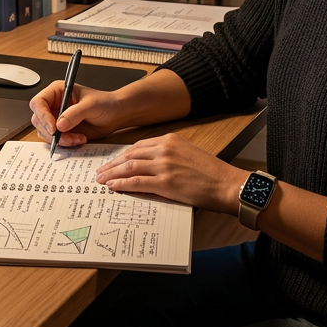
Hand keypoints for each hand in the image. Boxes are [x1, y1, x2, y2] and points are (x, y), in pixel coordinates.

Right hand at [29, 81, 126, 147]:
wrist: (114, 115)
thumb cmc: (105, 103)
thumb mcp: (91, 105)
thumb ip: (75, 114)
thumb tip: (59, 125)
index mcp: (57, 91)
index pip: (38, 102)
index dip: (43, 116)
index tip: (54, 128)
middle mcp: (54, 104)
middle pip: (38, 120)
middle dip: (51, 132)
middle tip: (67, 137)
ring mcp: (56, 118)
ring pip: (45, 132)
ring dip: (60, 139)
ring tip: (77, 138)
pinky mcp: (61, 130)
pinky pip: (54, 140)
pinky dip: (65, 143)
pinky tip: (79, 139)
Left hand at [95, 133, 249, 214]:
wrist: (226, 184)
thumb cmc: (211, 172)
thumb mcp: (188, 154)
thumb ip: (169, 155)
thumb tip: (149, 165)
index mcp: (170, 140)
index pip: (138, 146)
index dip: (123, 155)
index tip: (113, 162)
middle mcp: (165, 149)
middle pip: (130, 156)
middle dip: (113, 165)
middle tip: (100, 172)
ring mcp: (164, 166)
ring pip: (129, 168)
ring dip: (112, 174)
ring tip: (102, 180)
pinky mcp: (165, 183)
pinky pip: (136, 183)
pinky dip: (122, 185)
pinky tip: (113, 187)